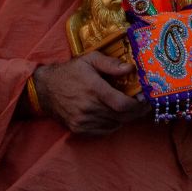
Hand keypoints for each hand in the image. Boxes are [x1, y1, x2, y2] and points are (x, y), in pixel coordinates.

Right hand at [33, 53, 148, 136]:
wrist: (45, 89)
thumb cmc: (70, 72)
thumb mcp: (89, 59)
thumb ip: (111, 64)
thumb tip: (131, 68)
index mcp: (93, 88)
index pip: (122, 104)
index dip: (138, 104)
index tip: (146, 99)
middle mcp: (88, 107)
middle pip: (122, 116)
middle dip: (136, 111)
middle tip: (145, 104)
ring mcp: (83, 121)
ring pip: (115, 124)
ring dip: (126, 117)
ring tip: (130, 107)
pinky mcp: (79, 129)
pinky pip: (105, 130)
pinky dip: (114, 124)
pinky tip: (114, 114)